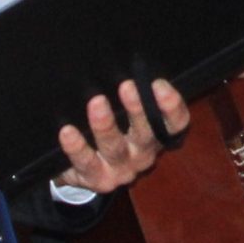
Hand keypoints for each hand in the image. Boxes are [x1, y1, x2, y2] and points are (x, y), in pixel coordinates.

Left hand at [55, 78, 189, 193]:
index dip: (171, 106)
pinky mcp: (96, 179)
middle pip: (146, 134)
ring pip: (114, 148)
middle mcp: (142, 154)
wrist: (85, 170)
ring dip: (105, 125)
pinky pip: (85, 162)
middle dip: (137, 110)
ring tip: (97, 103)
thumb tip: (123, 63)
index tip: (158, 84)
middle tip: (126, 86)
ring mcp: (120, 170)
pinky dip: (77, 147)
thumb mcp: (127, 118)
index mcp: (156, 136)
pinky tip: (68, 132)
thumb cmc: (111, 132)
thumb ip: (131, 97)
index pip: (175, 124)